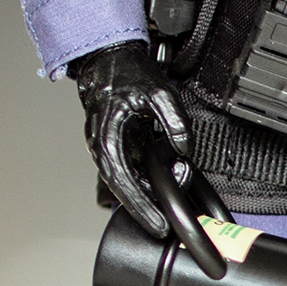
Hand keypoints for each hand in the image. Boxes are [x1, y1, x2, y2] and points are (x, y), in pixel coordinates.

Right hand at [69, 42, 191, 238]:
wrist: (109, 59)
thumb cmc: (126, 74)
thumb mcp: (159, 92)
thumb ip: (174, 121)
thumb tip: (183, 147)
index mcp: (107, 138)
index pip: (122, 182)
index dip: (140, 207)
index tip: (156, 223)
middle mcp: (102, 148)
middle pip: (122, 189)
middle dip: (143, 210)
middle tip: (163, 226)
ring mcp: (107, 148)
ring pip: (126, 182)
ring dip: (146, 194)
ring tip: (171, 197)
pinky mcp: (116, 146)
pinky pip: (129, 171)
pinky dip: (144, 181)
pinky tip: (162, 183)